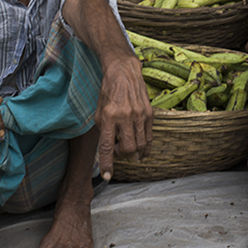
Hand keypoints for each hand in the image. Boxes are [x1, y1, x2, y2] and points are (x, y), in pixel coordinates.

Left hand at [94, 56, 152, 179]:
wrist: (124, 71)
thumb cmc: (108, 92)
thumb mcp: (99, 111)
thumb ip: (104, 130)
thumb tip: (109, 150)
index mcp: (108, 116)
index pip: (107, 146)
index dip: (107, 164)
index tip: (107, 176)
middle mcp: (125, 116)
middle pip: (128, 148)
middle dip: (124, 156)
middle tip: (120, 152)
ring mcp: (139, 114)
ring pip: (141, 145)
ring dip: (136, 153)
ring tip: (132, 152)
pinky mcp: (149, 113)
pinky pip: (149, 136)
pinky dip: (146, 147)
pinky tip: (143, 151)